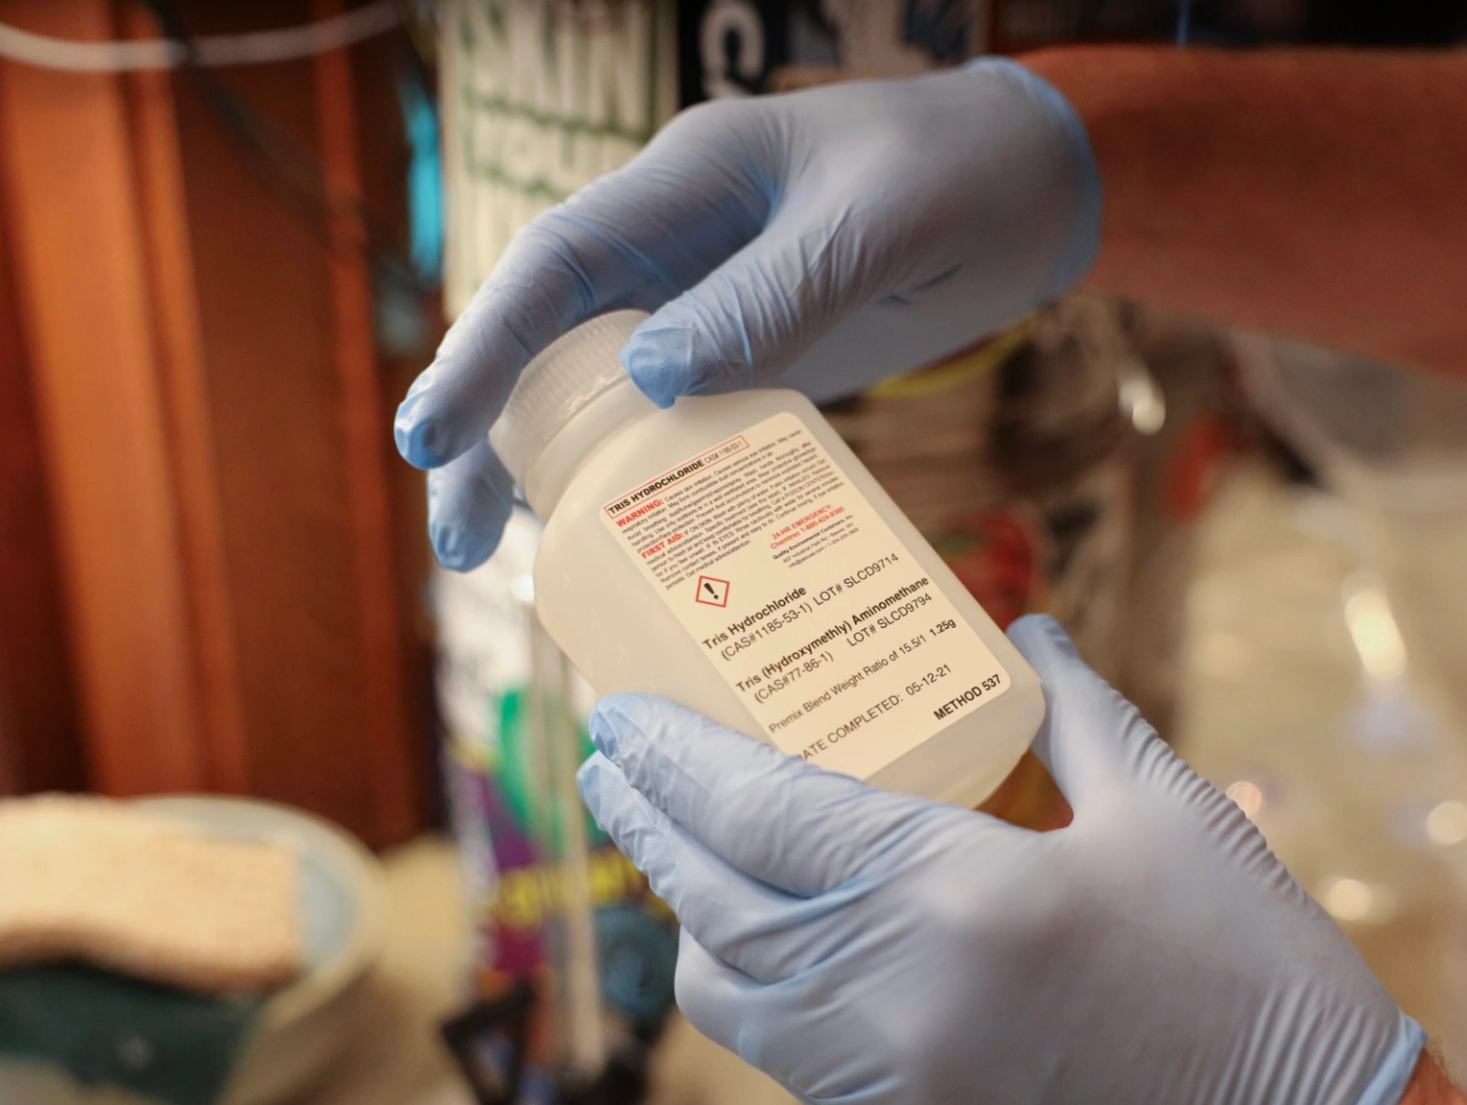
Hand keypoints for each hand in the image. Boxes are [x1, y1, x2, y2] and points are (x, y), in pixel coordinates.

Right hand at [394, 59, 1099, 569]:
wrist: (1035, 190)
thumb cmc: (961, 181)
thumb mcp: (877, 228)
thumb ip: (773, 296)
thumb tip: (650, 382)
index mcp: (685, 182)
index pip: (555, 266)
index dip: (484, 350)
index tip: (431, 438)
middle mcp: (674, 243)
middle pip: (546, 340)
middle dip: (486, 437)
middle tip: (456, 542)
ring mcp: (707, 303)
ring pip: (593, 390)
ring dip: (546, 470)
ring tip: (504, 560)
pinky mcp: (748, 356)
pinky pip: (669, 422)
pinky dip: (636, 480)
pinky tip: (618, 544)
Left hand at [577, 615, 1425, 1104]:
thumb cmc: (1260, 1000)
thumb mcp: (1179, 822)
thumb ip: (1080, 717)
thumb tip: (1025, 640)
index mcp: (954, 897)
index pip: (760, 812)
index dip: (676, 756)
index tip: (622, 711)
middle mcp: (886, 995)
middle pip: (710, 902)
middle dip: (651, 822)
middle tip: (619, 758)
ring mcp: (881, 1085)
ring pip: (725, 992)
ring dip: (689, 911)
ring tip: (693, 845)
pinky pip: (776, 1050)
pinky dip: (747, 983)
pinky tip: (777, 939)